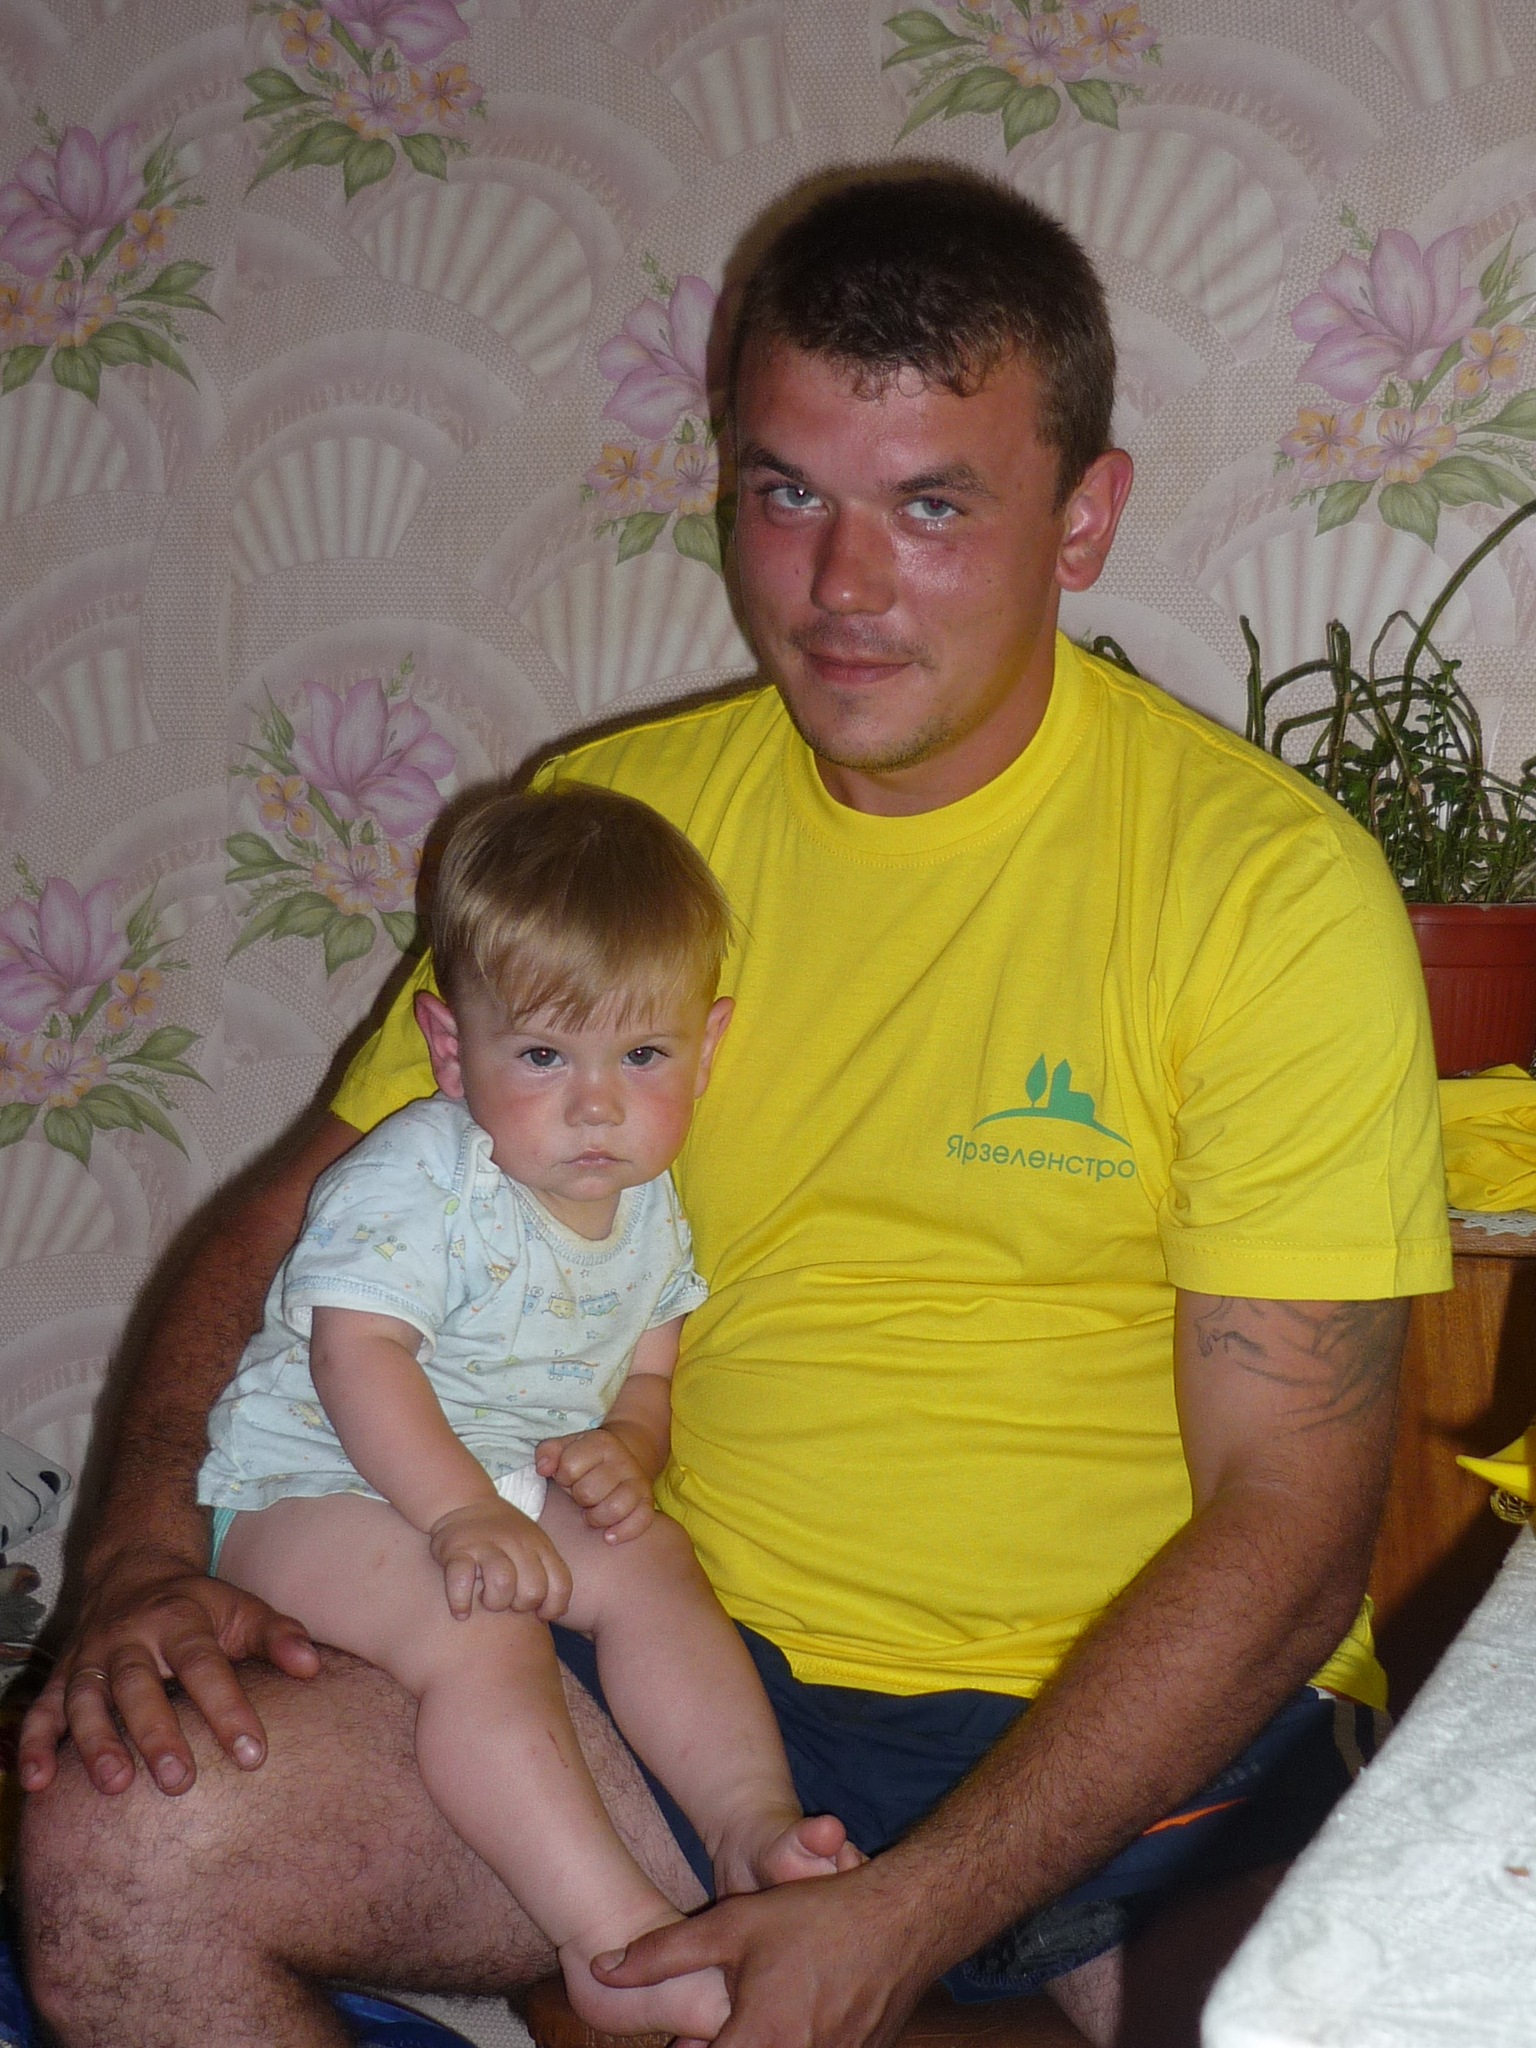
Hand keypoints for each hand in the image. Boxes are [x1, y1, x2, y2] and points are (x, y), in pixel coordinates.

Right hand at [17, 1543, 320, 1798]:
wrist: (132, 1569)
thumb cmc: (197, 1605)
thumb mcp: (240, 1607)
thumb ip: (276, 1635)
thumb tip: (312, 1666)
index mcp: (179, 1620)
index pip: (204, 1665)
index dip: (228, 1708)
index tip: (252, 1754)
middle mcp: (129, 1638)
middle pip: (139, 1685)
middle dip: (157, 1733)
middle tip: (178, 1781)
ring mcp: (90, 1657)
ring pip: (87, 1699)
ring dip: (95, 1742)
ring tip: (114, 1785)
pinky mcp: (62, 1676)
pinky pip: (42, 1709)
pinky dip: (35, 1744)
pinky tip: (36, 1783)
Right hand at [427, 1498, 572, 1619]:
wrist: (463, 1502)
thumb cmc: (503, 1536)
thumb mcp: (533, 1545)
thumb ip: (548, 1572)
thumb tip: (559, 1611)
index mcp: (539, 1545)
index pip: (561, 1585)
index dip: (553, 1608)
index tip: (538, 1612)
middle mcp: (517, 1543)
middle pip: (533, 1590)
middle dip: (520, 1607)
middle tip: (507, 1601)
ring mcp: (486, 1544)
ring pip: (502, 1584)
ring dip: (494, 1602)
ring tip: (486, 1600)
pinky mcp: (457, 1549)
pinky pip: (461, 1581)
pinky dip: (461, 1602)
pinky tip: (462, 1610)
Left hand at [536, 1426, 654, 1540]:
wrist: (628, 1454)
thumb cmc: (588, 1458)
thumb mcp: (566, 1446)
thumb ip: (547, 1452)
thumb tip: (543, 1468)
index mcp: (600, 1443)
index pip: (569, 1467)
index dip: (563, 1476)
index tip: (568, 1476)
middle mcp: (623, 1460)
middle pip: (588, 1492)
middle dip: (579, 1497)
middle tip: (582, 1494)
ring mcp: (638, 1481)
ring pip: (614, 1509)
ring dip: (596, 1517)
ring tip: (592, 1512)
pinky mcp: (648, 1501)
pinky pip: (640, 1521)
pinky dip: (622, 1532)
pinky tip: (608, 1535)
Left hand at [592, 1862, 936, 2047]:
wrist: (902, 1920)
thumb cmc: (815, 1917)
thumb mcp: (733, 1922)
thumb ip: (663, 1953)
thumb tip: (603, 1968)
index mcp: (759, 2040)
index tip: (679, 2043)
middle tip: (700, 2034)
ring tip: (735, 2029)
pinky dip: (787, 2046)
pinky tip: (776, 2025)